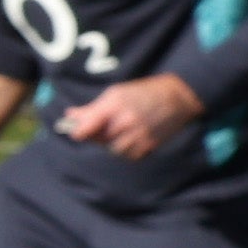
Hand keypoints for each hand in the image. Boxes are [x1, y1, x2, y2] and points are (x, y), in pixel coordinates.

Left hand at [59, 71, 203, 161]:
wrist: (177, 97)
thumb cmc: (142, 92)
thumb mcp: (116, 93)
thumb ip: (93, 107)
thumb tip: (70, 115)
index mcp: (115, 105)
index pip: (88, 126)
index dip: (78, 132)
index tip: (75, 133)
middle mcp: (127, 121)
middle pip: (99, 139)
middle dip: (95, 136)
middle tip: (99, 129)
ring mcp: (139, 134)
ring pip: (113, 149)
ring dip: (111, 144)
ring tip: (117, 133)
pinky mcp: (150, 144)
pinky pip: (129, 155)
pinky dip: (126, 150)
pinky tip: (129, 139)